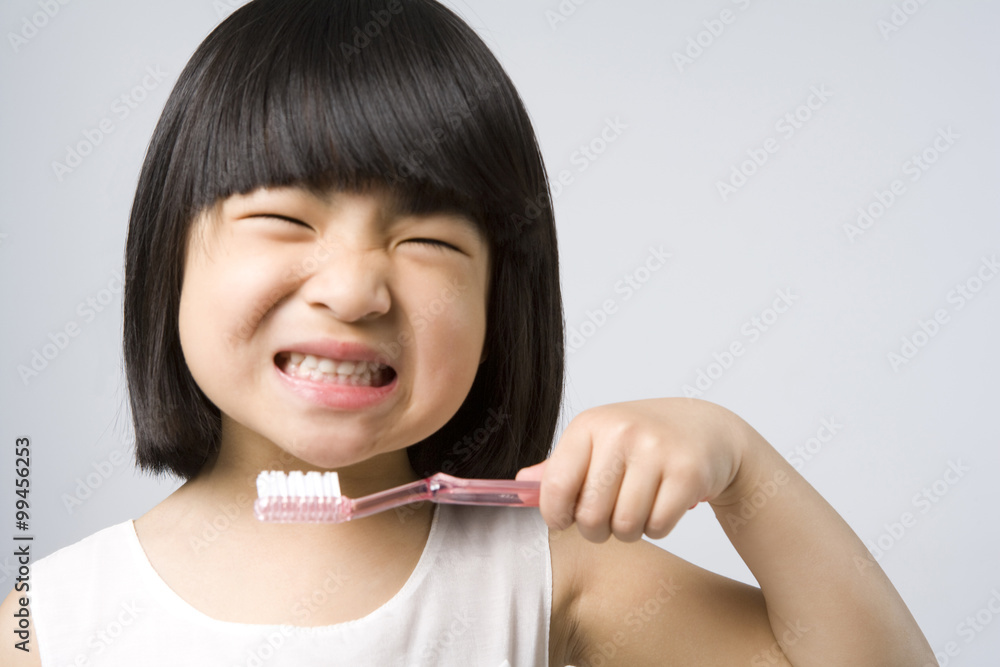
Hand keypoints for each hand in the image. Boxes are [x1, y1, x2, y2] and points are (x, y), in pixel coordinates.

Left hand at [516, 398, 749, 542]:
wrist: (707, 429)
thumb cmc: (643, 439)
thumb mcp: (598, 441)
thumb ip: (559, 466)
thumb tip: (519, 485)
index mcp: (589, 424)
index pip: (556, 486)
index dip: (556, 515)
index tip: (565, 520)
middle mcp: (621, 432)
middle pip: (590, 515)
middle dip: (596, 529)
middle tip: (608, 518)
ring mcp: (657, 450)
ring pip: (625, 527)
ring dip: (629, 531)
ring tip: (636, 510)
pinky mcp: (688, 472)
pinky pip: (658, 527)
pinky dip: (658, 528)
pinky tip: (662, 506)